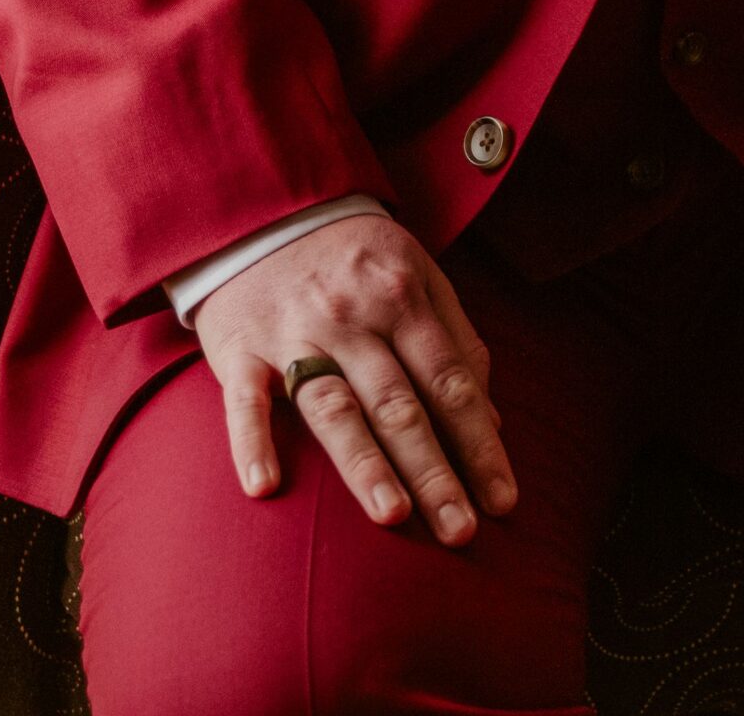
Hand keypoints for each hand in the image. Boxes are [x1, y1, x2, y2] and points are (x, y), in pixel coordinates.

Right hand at [189, 210, 518, 541]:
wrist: (267, 211)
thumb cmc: (354, 257)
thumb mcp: (418, 274)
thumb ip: (456, 343)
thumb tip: (491, 420)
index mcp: (403, 298)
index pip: (450, 382)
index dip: (479, 443)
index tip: (503, 501)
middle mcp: (353, 317)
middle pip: (399, 404)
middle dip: (433, 470)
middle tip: (461, 531)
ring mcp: (295, 333)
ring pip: (334, 405)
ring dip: (364, 462)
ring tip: (392, 515)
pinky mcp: (241, 348)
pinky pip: (244, 399)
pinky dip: (252, 440)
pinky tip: (265, 486)